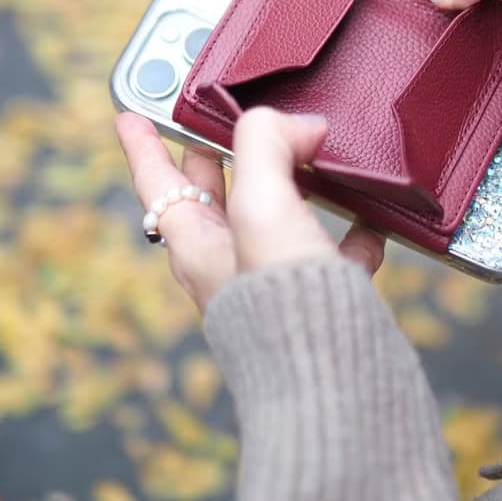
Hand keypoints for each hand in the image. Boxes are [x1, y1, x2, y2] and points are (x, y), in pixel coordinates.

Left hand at [115, 109, 384, 312]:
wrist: (337, 384)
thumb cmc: (285, 305)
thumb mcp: (263, 208)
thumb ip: (267, 147)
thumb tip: (300, 126)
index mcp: (200, 244)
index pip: (158, 183)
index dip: (143, 146)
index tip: (128, 116)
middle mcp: (231, 264)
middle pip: (213, 196)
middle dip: (213, 156)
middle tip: (214, 124)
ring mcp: (276, 282)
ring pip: (275, 219)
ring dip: (287, 182)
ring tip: (306, 152)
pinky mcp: (321, 297)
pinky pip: (334, 253)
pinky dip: (351, 230)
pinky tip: (373, 219)